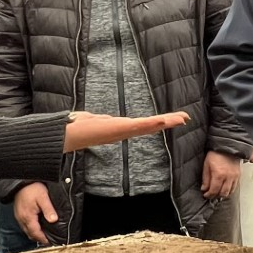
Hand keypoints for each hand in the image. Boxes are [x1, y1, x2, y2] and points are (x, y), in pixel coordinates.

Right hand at [13, 182, 55, 244]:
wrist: (20, 181)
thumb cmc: (32, 188)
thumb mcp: (43, 197)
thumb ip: (48, 209)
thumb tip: (53, 220)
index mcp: (28, 217)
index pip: (36, 233)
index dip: (43, 239)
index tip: (51, 242)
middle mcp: (21, 219)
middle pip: (30, 234)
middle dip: (39, 238)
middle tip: (49, 240)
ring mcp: (19, 216)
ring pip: (27, 230)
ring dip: (35, 234)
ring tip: (44, 235)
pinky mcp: (18, 213)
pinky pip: (24, 225)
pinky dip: (31, 228)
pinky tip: (37, 226)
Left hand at [62, 110, 189, 152]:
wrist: (67, 134)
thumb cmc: (75, 128)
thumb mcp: (91, 120)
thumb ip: (96, 119)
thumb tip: (96, 117)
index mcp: (119, 130)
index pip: (142, 125)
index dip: (157, 122)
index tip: (172, 119)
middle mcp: (123, 132)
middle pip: (150, 126)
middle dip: (168, 122)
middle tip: (185, 118)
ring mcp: (122, 131)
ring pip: (148, 126)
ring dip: (165, 122)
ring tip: (181, 119)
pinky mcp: (118, 129)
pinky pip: (138, 126)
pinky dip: (151, 123)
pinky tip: (162, 120)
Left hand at [201, 151, 240, 199]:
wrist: (227, 146)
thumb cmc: (215, 153)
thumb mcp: (206, 165)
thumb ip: (205, 178)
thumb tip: (204, 189)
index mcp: (219, 174)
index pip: (214, 190)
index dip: (209, 195)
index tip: (206, 195)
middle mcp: (228, 177)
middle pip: (223, 193)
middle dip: (216, 196)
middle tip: (211, 195)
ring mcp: (235, 176)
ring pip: (230, 192)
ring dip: (223, 194)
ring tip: (217, 193)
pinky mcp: (238, 175)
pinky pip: (235, 187)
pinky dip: (229, 190)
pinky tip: (224, 189)